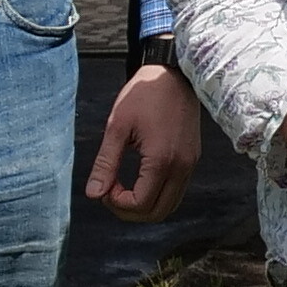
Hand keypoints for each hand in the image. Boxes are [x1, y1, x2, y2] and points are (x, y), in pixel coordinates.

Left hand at [85, 64, 202, 222]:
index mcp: (161, 160)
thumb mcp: (117, 127)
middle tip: (111, 193)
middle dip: (130, 211)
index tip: (105, 186)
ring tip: (124, 187)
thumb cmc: (145, 95)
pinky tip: (140, 178)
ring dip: (145, 205)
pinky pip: (176, 191)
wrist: (175, 74)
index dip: (117, 203)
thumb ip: (105, 163)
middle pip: (157, 213)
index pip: (140, 204)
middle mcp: (181, 167)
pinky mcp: (192, 159)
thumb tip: (94, 193)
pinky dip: (157, 194)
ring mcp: (190, 165)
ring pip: (169, 205)